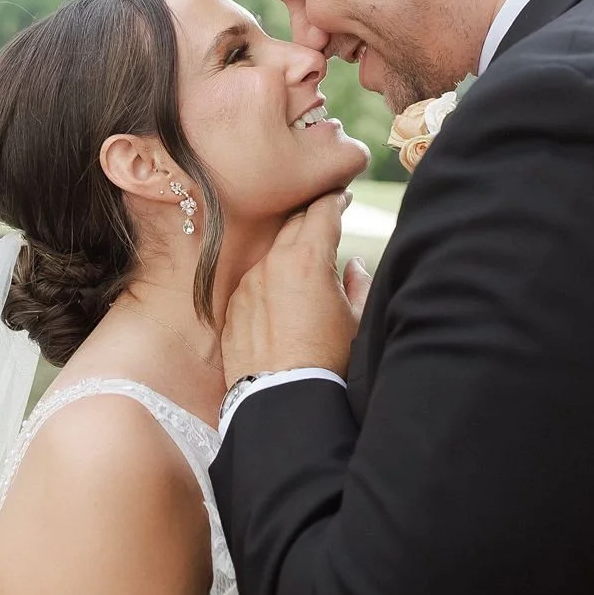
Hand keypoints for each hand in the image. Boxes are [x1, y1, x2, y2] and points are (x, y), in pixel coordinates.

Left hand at [221, 191, 373, 385]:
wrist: (281, 398)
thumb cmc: (328, 361)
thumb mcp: (357, 321)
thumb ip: (359, 285)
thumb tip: (354, 267)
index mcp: (309, 258)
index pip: (323, 211)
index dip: (336, 199)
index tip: (343, 196)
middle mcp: (274, 263)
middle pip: (295, 223)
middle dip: (312, 218)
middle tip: (327, 218)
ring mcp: (249, 283)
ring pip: (272, 253)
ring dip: (289, 250)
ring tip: (306, 263)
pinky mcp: (234, 306)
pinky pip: (255, 281)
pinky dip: (270, 279)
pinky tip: (282, 296)